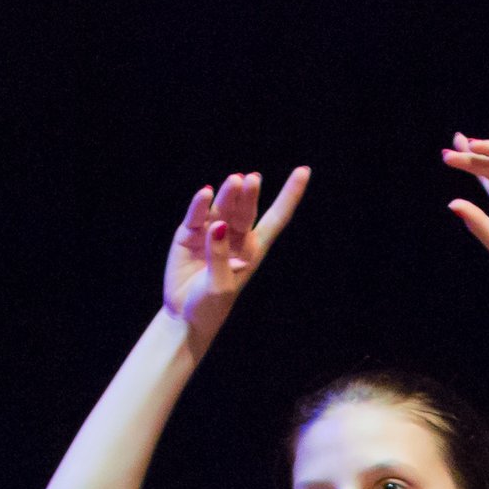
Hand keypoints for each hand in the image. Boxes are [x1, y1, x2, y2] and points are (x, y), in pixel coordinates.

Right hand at [162, 168, 308, 339]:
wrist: (183, 317)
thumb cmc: (210, 306)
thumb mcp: (220, 286)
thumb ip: (220, 255)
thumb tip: (217, 224)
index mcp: (253, 249)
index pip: (276, 218)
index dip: (290, 195)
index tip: (304, 171)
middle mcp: (235, 236)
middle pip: (245, 210)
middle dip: (250, 194)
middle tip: (252, 179)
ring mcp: (211, 233)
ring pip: (223, 207)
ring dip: (229, 194)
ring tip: (235, 181)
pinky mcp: (188, 235)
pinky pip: (196, 215)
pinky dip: (200, 204)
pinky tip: (206, 193)